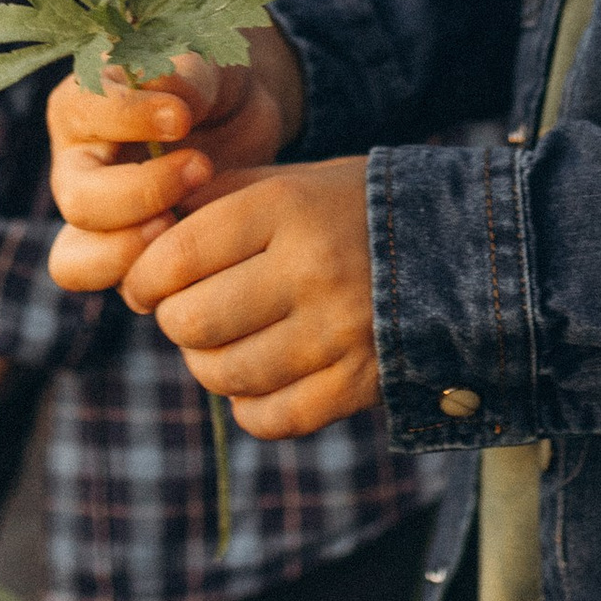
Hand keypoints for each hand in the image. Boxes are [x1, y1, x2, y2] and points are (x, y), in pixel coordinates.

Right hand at [44, 28, 306, 295]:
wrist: (241, 121)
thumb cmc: (212, 82)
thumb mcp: (206, 61)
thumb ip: (187, 75)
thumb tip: (173, 107)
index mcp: (82, 106)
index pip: (85, 112)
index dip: (128, 117)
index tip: (182, 117)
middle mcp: (77, 166)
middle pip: (79, 199)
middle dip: (142, 192)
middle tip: (201, 167)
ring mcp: (98, 220)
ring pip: (76, 260)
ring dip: (130, 251)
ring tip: (180, 226)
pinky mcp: (127, 256)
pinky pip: (117, 286)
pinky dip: (151, 280)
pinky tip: (194, 254)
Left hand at [117, 155, 379, 438]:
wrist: (458, 249)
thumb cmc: (352, 210)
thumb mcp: (290, 182)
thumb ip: (216, 202)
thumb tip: (142, 234)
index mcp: (287, 209)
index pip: (177, 256)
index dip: (143, 278)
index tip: (142, 285)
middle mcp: (311, 269)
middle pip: (192, 321)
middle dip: (173, 321)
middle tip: (185, 312)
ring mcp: (338, 332)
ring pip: (225, 375)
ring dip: (208, 365)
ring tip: (222, 343)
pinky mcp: (358, 383)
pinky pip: (271, 418)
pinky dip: (250, 406)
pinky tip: (258, 378)